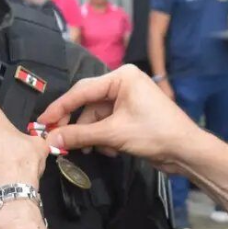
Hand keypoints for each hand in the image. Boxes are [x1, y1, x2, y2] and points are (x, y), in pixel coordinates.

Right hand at [37, 65, 206, 174]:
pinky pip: (108, 124)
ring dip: (92, 135)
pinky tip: (111, 151)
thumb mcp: (113, 134)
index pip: (82, 90)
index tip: (42, 122)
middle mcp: (124, 83)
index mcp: (121, 77)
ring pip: (97, 117)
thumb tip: (51, 139)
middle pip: (88, 103)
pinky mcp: (131, 115)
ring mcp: (128, 99)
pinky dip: (105, 138)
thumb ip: (79, 135)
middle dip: (77, 125)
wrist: (186, 151)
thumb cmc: (154, 133)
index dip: (60, 108)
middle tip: (57, 140)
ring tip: (89, 150)